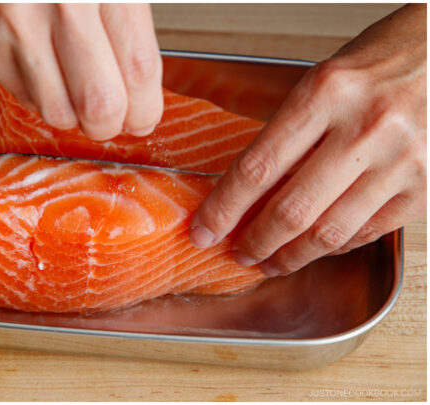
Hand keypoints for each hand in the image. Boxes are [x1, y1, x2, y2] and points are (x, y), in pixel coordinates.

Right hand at [0, 3, 162, 139]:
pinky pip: (15, 90)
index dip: (145, 106)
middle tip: (112, 117)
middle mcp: (57, 3)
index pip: (137, 69)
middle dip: (109, 123)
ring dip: (69, 111)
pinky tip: (37, 61)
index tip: (144, 114)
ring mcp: (10, 24)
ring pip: (53, 110)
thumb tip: (137, 81)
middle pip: (98, 104)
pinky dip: (33, 88)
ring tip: (73, 88)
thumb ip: (122, 11)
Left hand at [190, 4, 425, 276]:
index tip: (202, 230)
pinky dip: (334, 247)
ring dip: (292, 255)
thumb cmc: (387, 60)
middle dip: (254, 241)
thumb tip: (246, 188)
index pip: (257, 167)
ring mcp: (402, 161)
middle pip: (291, 209)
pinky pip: (368, 232)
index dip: (223, 208)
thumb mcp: (326, 79)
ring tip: (270, 261)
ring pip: (330, 232)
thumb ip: (291, 130)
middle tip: (236, 252)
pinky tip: (316, 248)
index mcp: (326, 93)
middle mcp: (365, 128)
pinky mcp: (427, 188)